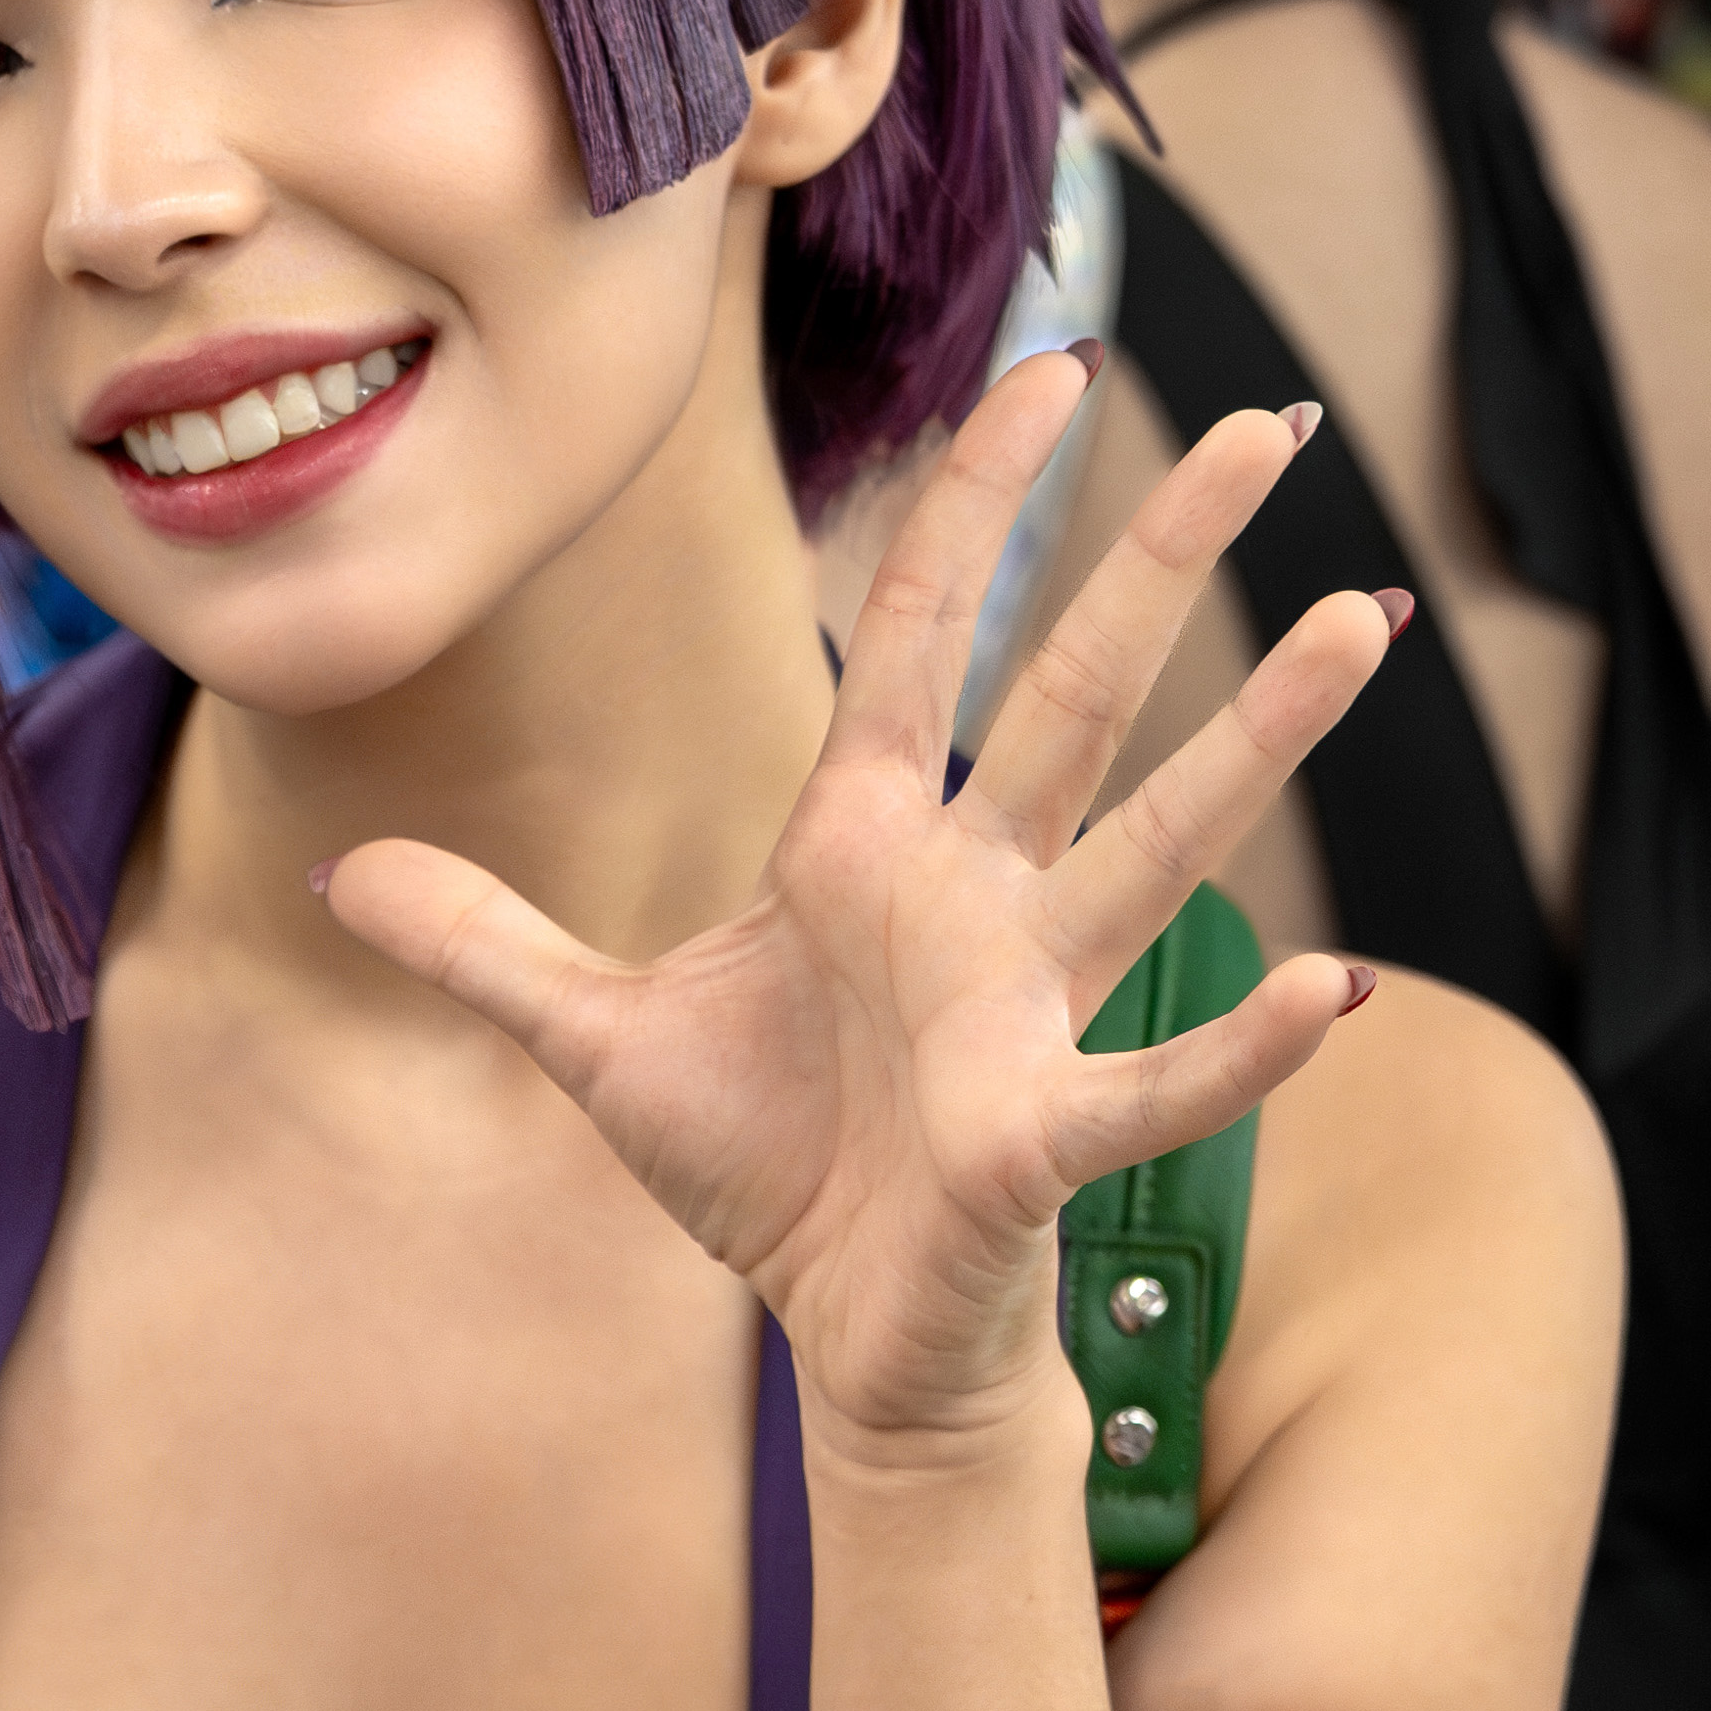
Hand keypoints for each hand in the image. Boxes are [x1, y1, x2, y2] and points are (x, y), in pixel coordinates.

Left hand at [317, 356, 1396, 1454]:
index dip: (977, 503)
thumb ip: (484, 946)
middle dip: (1169, 555)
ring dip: (1262, 738)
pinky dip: (1241, 1044)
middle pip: (1080, 690)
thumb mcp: (594, 1043)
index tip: (1050, 369)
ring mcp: (1024, 1007)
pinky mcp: (1041, 1137)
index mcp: (864, 845)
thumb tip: (344, 870)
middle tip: (1277, 425)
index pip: (924, 632)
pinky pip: (1155, 1079)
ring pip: (1160, 842)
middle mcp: (971, 898)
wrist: (842, 1340)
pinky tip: (1333, 986)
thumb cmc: (764, 1174)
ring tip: (1367, 620)